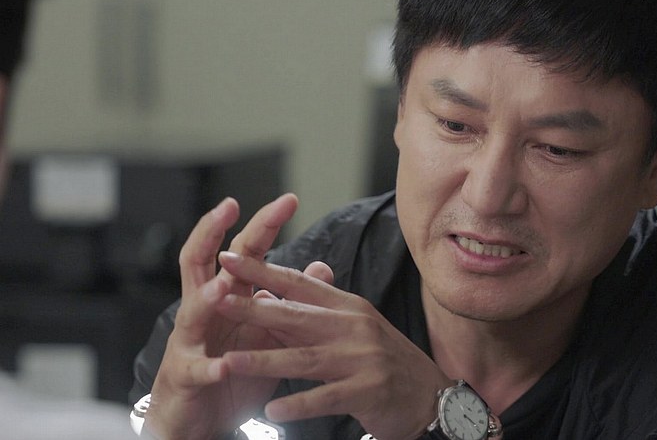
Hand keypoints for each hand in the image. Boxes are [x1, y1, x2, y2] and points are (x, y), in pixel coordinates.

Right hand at [143, 194, 299, 439]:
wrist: (200, 418)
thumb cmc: (232, 369)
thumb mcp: (268, 330)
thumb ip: (290, 298)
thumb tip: (321, 266)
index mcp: (226, 297)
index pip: (242, 252)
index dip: (262, 225)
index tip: (289, 200)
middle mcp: (202, 311)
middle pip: (201, 262)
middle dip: (212, 232)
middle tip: (229, 206)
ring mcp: (189, 342)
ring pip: (192, 312)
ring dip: (208, 299)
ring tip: (224, 286)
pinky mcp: (184, 376)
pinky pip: (194, 369)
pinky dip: (209, 367)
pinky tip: (223, 366)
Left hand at [214, 252, 452, 439]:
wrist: (429, 394)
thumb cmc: (384, 360)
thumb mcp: (353, 328)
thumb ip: (314, 314)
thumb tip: (270, 297)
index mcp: (348, 306)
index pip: (300, 284)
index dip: (263, 271)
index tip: (228, 259)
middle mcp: (355, 327)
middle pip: (297, 316)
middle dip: (253, 310)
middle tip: (216, 301)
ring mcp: (362, 360)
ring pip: (306, 359)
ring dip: (265, 361)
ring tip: (228, 363)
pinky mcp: (368, 391)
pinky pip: (327, 397)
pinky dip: (299, 404)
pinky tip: (272, 409)